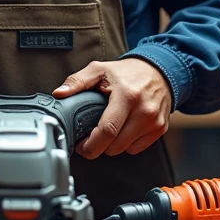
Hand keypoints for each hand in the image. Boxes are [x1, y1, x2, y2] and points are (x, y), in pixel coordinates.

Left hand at [52, 58, 170, 158]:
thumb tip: (59, 94)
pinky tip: (123, 129)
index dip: (91, 145)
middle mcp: (144, 111)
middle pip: (115, 145)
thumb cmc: (128, 72)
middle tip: (90, 138)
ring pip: (125, 150)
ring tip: (108, 129)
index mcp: (127, 96)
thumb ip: (77, 81)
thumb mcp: (99, 69)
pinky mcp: (160, 129)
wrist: (159, 71)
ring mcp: (154, 122)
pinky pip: (137, 148)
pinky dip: (127, 144)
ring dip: (112, 145)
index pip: (108, 130)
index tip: (81, 147)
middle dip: (99, 146)